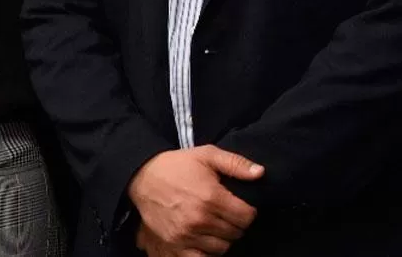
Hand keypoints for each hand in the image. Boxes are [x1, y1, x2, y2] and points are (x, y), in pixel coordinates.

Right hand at [128, 146, 263, 254]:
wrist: (141, 177)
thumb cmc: (176, 165)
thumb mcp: (206, 155)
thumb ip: (235, 163)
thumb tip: (260, 174)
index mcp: (211, 196)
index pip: (247, 217)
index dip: (248, 212)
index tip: (240, 207)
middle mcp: (200, 218)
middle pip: (236, 233)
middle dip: (235, 224)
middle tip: (225, 214)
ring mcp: (187, 234)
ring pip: (222, 247)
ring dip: (222, 238)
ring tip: (214, 225)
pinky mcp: (175, 244)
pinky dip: (207, 252)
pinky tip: (205, 240)